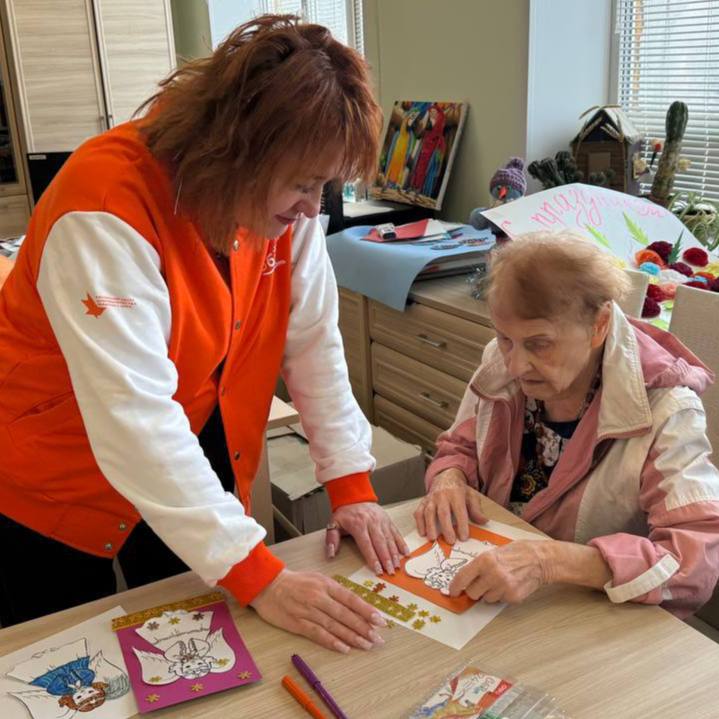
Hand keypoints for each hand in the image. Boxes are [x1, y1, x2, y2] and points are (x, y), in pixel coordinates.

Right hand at [250, 569, 386, 652]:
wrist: (268, 585)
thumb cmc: (295, 582)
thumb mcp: (318, 578)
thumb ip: (335, 590)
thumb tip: (356, 604)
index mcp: (326, 584)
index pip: (351, 599)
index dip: (366, 611)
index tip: (380, 621)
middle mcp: (319, 597)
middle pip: (345, 614)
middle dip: (364, 627)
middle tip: (378, 638)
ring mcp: (308, 611)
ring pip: (334, 626)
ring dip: (352, 637)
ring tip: (366, 645)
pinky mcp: (297, 623)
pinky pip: (318, 634)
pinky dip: (332, 642)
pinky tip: (344, 648)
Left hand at [325, 502, 408, 574]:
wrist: (355, 495)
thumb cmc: (345, 512)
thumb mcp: (334, 523)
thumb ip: (332, 539)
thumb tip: (331, 554)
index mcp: (358, 525)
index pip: (366, 544)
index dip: (373, 558)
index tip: (377, 569)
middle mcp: (372, 522)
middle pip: (380, 543)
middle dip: (386, 559)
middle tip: (390, 571)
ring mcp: (381, 521)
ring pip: (389, 539)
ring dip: (394, 553)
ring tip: (397, 566)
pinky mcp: (388, 520)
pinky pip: (396, 532)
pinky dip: (401, 543)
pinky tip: (405, 552)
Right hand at [414, 469, 486, 543]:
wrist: (445, 477)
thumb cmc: (459, 490)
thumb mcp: (471, 496)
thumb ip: (476, 509)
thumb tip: (484, 521)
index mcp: (456, 494)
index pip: (459, 510)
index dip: (461, 524)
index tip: (464, 537)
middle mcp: (442, 495)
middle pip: (443, 512)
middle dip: (446, 527)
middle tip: (450, 541)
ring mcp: (431, 498)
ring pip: (429, 512)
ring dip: (430, 526)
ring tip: (433, 539)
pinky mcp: (423, 502)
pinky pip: (419, 512)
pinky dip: (420, 522)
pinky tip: (422, 532)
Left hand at [449, 540, 548, 603]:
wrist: (540, 559)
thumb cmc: (517, 552)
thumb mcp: (493, 552)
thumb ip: (479, 565)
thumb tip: (465, 578)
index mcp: (484, 560)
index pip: (462, 578)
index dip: (454, 587)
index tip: (452, 591)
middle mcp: (492, 575)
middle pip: (472, 593)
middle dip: (474, 590)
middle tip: (481, 583)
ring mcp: (503, 587)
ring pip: (486, 599)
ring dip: (489, 593)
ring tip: (499, 581)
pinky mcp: (512, 597)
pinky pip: (499, 601)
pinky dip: (501, 595)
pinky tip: (509, 585)